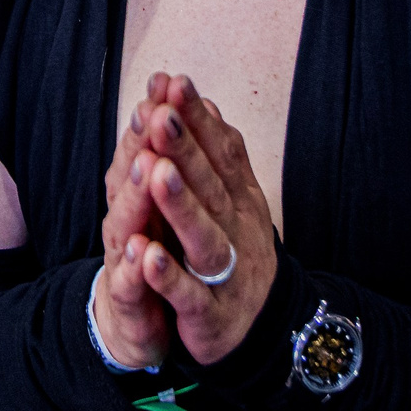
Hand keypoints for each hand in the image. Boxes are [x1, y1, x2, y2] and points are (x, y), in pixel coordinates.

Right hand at [92, 77, 179, 368]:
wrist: (135, 326)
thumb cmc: (153, 256)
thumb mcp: (159, 207)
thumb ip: (162, 160)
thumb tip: (169, 105)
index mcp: (138, 197)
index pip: (141, 151)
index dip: (151, 119)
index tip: (163, 83)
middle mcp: (124, 221)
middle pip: (130, 179)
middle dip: (144, 144)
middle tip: (157, 112)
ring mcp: (122, 261)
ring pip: (125, 226)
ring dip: (137, 197)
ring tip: (149, 167)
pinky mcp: (128, 302)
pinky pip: (131, 284)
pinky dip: (138, 269)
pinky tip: (145, 252)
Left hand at [125, 75, 278, 365]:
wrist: (263, 329)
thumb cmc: (238, 252)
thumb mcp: (236, 201)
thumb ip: (221, 155)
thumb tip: (206, 102)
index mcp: (240, 201)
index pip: (221, 153)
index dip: (197, 119)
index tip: (172, 82)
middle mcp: (237, 231)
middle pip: (210, 186)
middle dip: (185, 149)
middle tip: (161, 112)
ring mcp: (226, 274)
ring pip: (203, 237)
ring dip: (180, 205)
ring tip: (157, 172)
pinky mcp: (210, 315)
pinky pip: (190, 294)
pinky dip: (170, 277)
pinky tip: (147, 256)